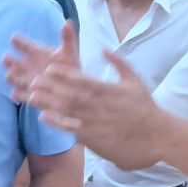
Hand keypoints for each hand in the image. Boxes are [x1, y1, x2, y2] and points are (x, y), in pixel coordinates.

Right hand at [3, 20, 78, 97]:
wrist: (73, 87)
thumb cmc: (69, 66)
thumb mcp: (70, 51)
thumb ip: (68, 38)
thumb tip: (68, 22)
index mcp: (34, 52)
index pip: (21, 43)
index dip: (17, 41)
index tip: (14, 39)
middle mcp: (26, 65)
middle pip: (10, 61)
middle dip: (8, 60)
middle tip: (6, 58)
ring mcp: (25, 80)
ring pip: (12, 77)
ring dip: (11, 76)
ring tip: (11, 75)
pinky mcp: (27, 95)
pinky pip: (19, 95)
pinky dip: (18, 94)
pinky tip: (18, 94)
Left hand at [24, 48, 168, 171]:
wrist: (156, 135)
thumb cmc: (145, 107)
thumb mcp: (134, 79)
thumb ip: (118, 62)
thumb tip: (104, 48)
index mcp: (107, 90)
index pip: (82, 79)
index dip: (64, 73)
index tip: (49, 67)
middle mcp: (99, 106)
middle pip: (69, 94)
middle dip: (50, 87)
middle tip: (32, 79)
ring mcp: (95, 122)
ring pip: (67, 111)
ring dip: (48, 103)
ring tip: (31, 95)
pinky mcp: (94, 138)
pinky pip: (72, 129)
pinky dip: (57, 123)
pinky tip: (43, 117)